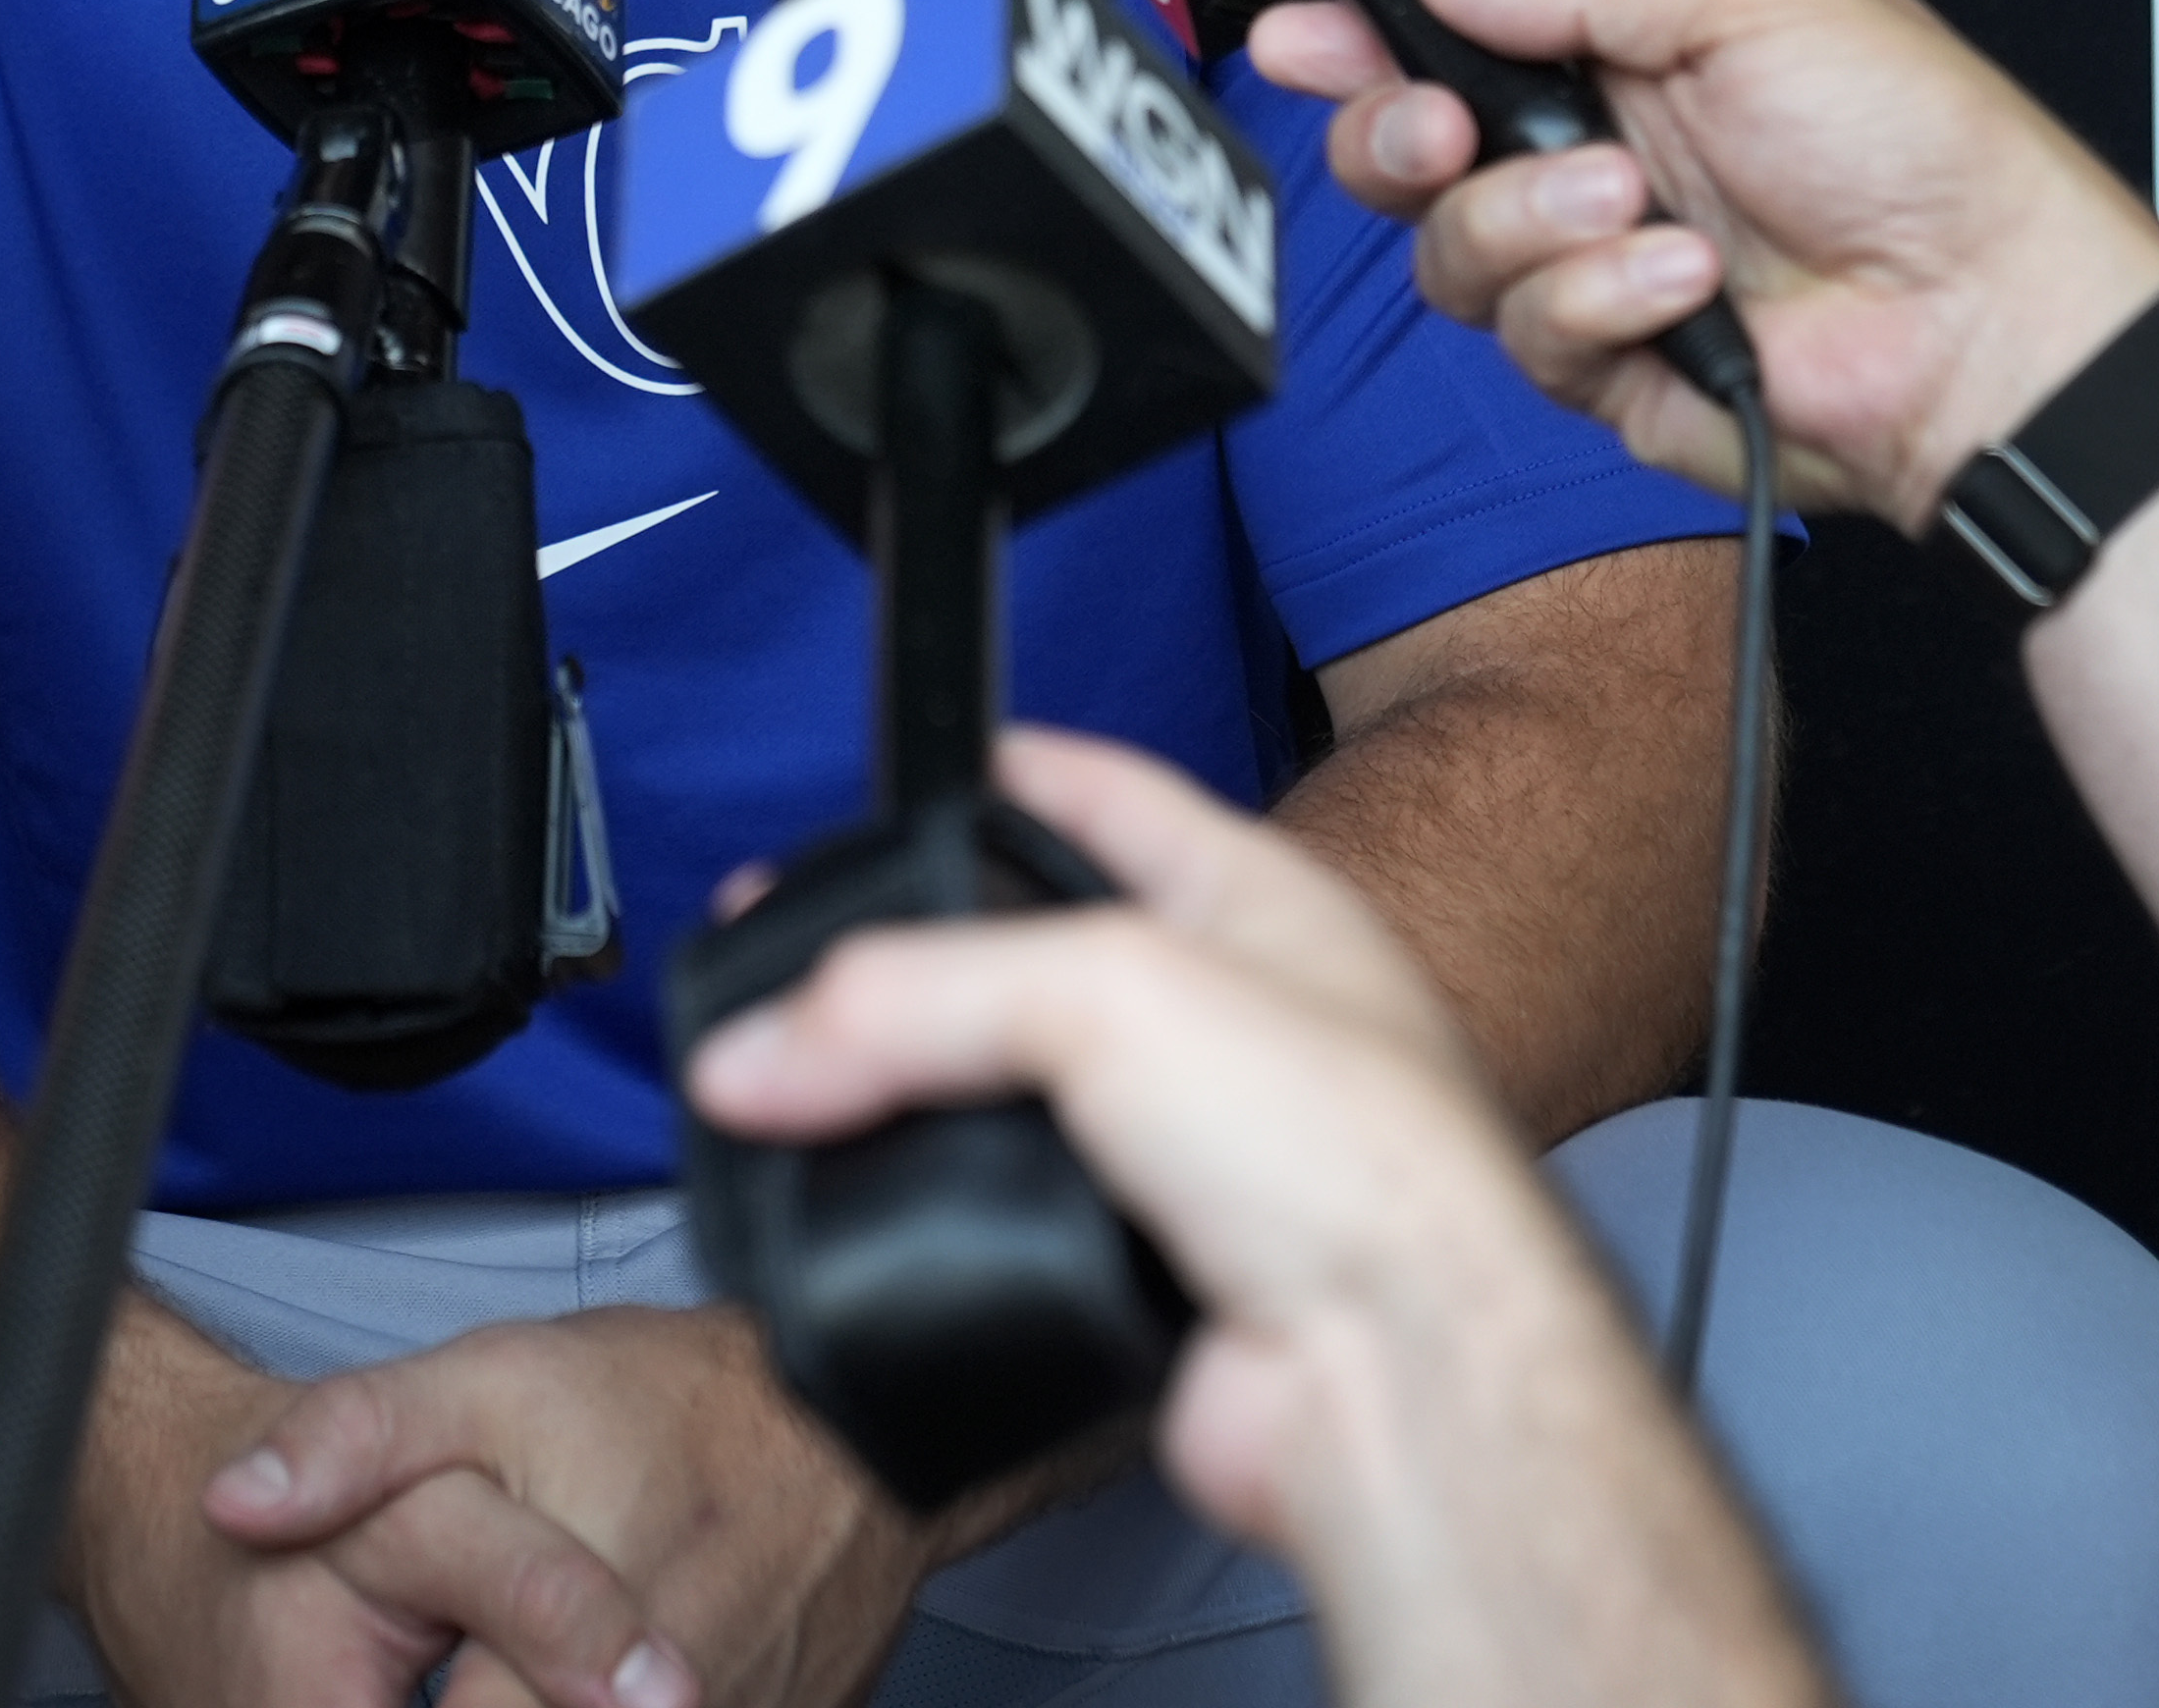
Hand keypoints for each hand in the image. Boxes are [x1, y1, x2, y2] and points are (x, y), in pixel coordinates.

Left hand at [197, 1301, 917, 1707]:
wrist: (858, 1433)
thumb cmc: (681, 1403)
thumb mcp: (494, 1382)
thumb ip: (355, 1443)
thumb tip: (233, 1503)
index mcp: (563, 1685)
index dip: (385, 1704)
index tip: (401, 1662)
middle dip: (458, 1693)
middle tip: (460, 1650)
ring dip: (531, 1699)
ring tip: (506, 1658)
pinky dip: (604, 1700)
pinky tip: (577, 1670)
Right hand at [675, 737, 1821, 1707]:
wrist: (1400, 1383)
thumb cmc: (1358, 1158)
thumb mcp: (1108, 994)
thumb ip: (913, 998)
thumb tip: (758, 1050)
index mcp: (1256, 903)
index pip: (1108, 797)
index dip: (1004, 774)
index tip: (907, 778)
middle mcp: (1232, 1020)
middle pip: (1033, 960)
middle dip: (917, 964)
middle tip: (805, 963)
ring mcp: (1195, 1155)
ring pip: (1013, 1105)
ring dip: (917, 1106)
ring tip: (806, 1094)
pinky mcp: (1148, 1275)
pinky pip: (1009, 1226)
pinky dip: (940, 1223)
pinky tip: (886, 1217)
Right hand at [1244, 0, 2158, 527]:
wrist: (1992, 312)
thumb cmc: (1925, 147)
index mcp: (1622, 60)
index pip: (1455, 41)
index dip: (1364, 38)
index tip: (1306, 36)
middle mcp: (1594, 164)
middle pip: (1410, 157)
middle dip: (1398, 135)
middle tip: (1443, 128)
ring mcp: (1599, 272)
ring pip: (1452, 256)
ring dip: (1531, 224)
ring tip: (1637, 206)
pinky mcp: (1616, 373)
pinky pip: (1534, 341)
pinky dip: (1599, 301)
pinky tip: (1682, 283)